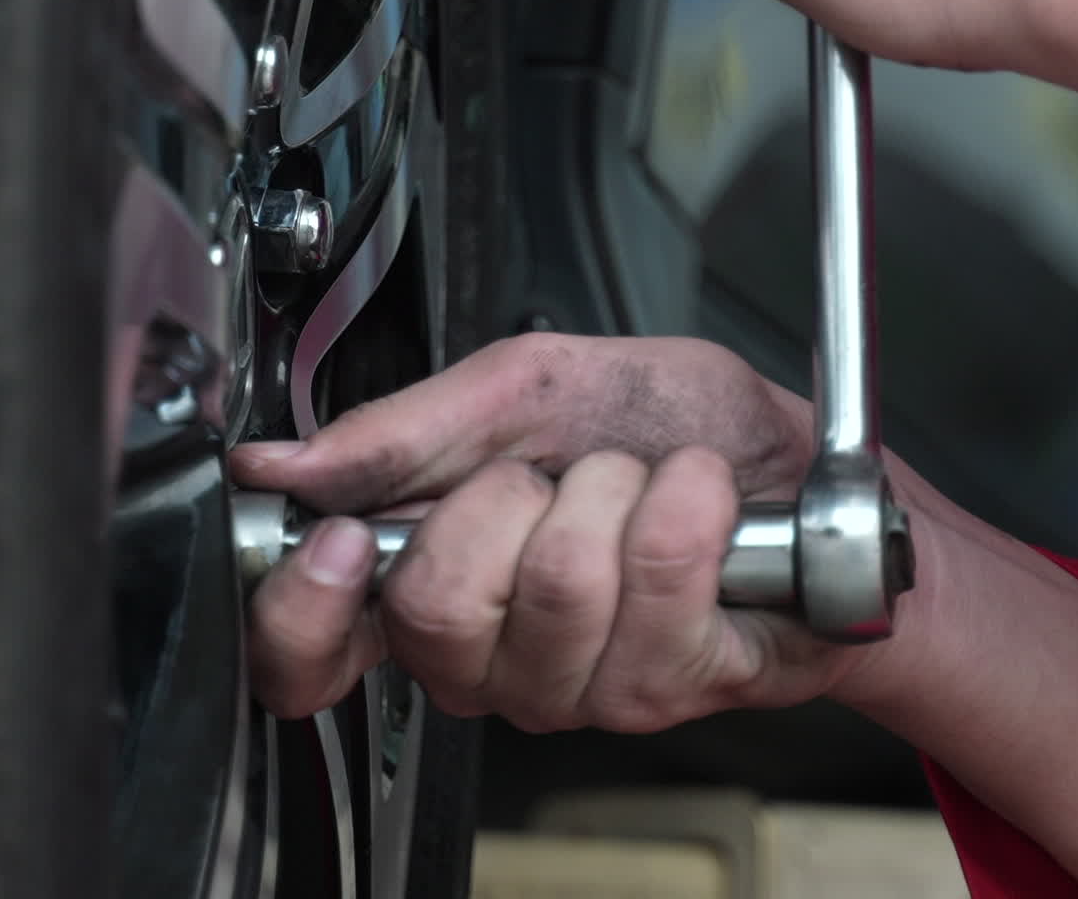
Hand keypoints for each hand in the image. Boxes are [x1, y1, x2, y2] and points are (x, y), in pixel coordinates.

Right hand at [232, 334, 874, 731]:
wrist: (790, 464)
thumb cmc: (662, 429)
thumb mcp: (522, 389)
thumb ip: (400, 432)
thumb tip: (287, 465)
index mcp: (425, 583)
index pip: (304, 659)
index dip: (304, 609)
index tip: (340, 540)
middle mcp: (488, 659)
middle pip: (433, 610)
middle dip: (504, 497)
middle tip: (553, 476)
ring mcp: (576, 687)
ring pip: (555, 585)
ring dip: (612, 489)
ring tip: (639, 482)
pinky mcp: (669, 684)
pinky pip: (655, 579)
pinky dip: (688, 500)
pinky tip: (701, 500)